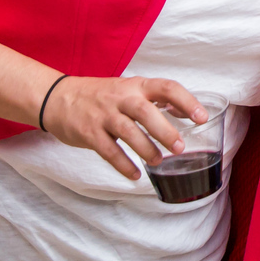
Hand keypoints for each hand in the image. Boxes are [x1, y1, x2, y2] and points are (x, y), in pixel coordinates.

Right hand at [40, 76, 207, 180]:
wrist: (58, 97)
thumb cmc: (101, 96)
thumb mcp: (129, 89)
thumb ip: (155, 100)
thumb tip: (186, 112)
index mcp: (136, 85)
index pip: (166, 87)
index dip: (186, 101)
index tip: (201, 117)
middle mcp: (120, 97)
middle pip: (145, 111)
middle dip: (164, 130)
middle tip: (179, 148)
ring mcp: (103, 115)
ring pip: (127, 131)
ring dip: (145, 148)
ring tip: (158, 162)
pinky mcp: (88, 132)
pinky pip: (108, 150)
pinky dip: (122, 164)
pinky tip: (135, 175)